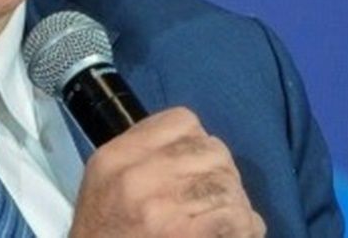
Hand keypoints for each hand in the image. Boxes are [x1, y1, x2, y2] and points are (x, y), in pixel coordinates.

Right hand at [69, 107, 265, 237]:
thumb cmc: (104, 235)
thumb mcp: (106, 183)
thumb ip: (144, 157)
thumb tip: (200, 147)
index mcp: (116, 156)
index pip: (182, 121)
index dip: (199, 142)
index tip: (197, 167)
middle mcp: (136, 175)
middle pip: (212, 150)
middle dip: (222, 175)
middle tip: (215, 200)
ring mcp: (160, 207)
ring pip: (228, 184)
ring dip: (235, 204)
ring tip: (225, 222)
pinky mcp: (183, 235)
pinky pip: (235, 215)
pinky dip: (244, 226)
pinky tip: (236, 234)